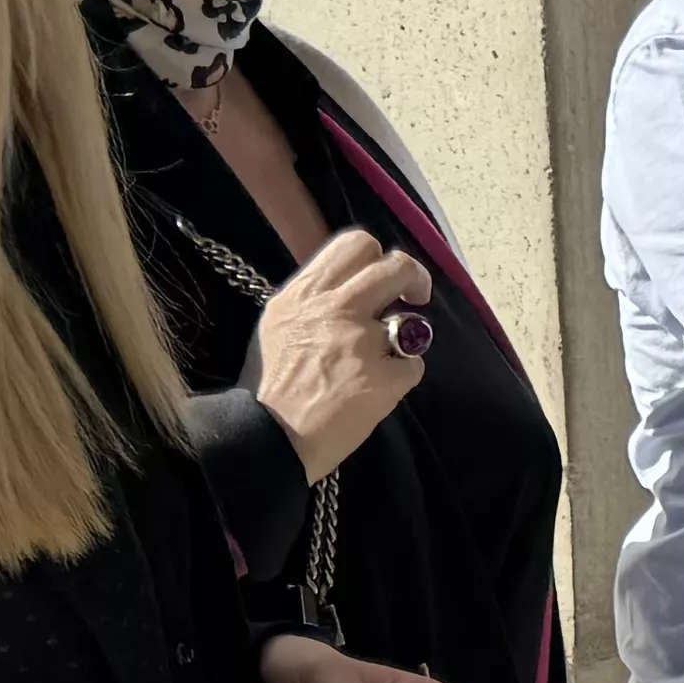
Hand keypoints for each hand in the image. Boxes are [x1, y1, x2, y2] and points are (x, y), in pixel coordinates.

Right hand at [250, 227, 433, 477]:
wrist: (267, 438)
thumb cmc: (270, 387)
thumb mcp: (279, 326)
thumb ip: (315, 302)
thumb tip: (352, 288)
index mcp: (305, 294)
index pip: (354, 244)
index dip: (379, 256)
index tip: (385, 278)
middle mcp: (334, 309)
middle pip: (395, 267)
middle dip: (414, 277)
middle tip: (416, 296)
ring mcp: (361, 343)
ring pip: (411, 323)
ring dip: (403, 341)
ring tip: (381, 362)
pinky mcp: (383, 378)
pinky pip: (414, 367)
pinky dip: (401, 380)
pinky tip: (377, 393)